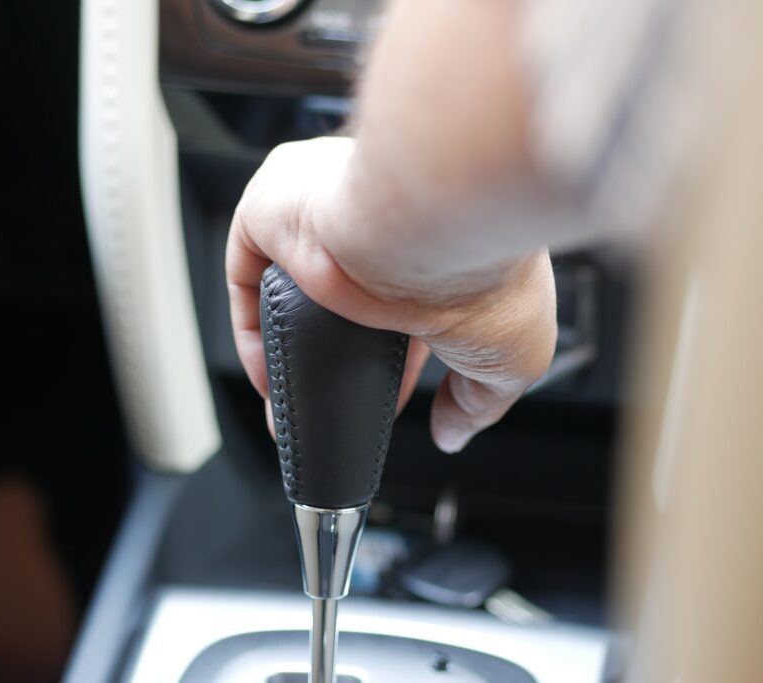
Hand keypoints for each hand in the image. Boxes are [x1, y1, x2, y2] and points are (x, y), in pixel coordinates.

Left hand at [227, 137, 556, 452]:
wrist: (444, 227)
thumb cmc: (493, 277)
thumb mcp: (512, 361)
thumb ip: (479, 403)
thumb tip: (454, 432)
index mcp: (445, 236)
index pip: (407, 303)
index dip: (396, 364)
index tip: (387, 407)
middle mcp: (383, 213)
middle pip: (346, 299)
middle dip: (336, 364)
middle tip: (334, 418)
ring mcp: (327, 202)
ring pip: (295, 285)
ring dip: (291, 352)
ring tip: (293, 412)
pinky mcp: (277, 202)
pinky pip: (250, 272)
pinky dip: (255, 328)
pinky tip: (272, 379)